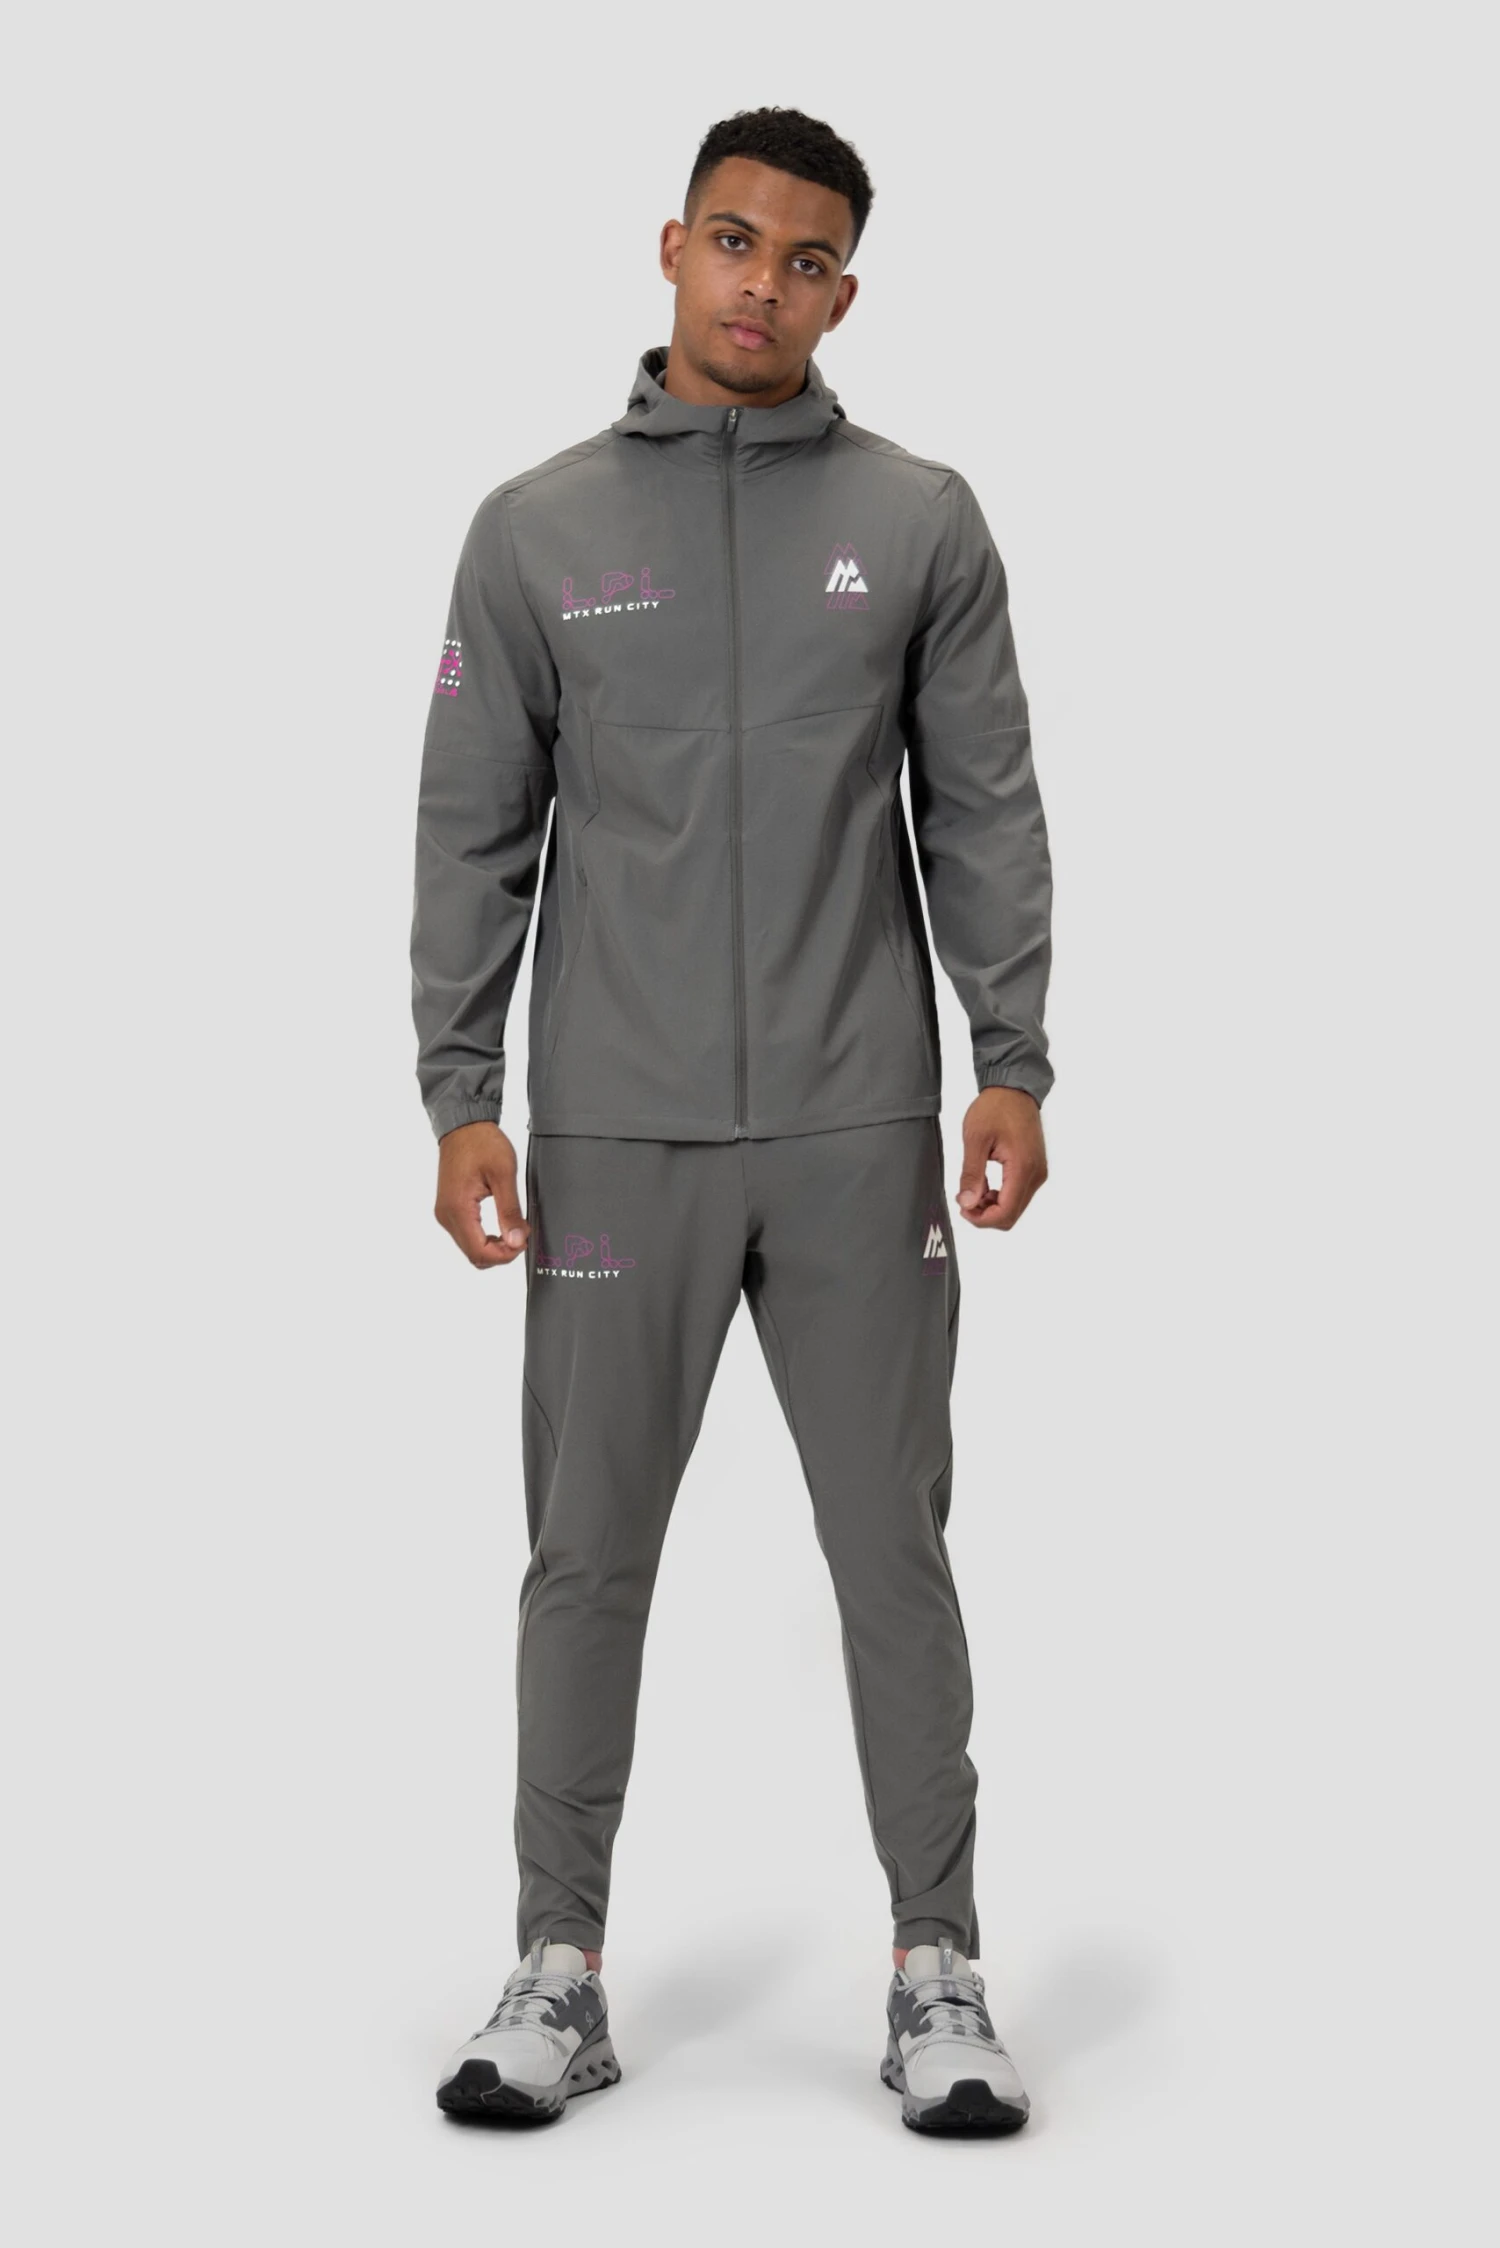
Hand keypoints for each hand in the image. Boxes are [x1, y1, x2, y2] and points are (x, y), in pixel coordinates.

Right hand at [434, 1122, 529, 1267]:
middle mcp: (446, 1215)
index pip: (480, 1252)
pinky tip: (501, 1227)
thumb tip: (517, 1241)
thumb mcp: (504, 1174)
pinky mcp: (449, 1209)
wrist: (464, 1125)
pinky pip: (466, 1236)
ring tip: (514, 1230)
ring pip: (469, 1248)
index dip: (505, 1255)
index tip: (524, 1241)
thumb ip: (510, 1211)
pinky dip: (484, 1238)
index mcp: (457, 1209)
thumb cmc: (482, 1143)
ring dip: (493, 1247)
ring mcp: (445, 1213)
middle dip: (501, 1254)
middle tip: (522, 1236)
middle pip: (473, 1255)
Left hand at [955, 1087, 1047, 1231]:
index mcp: (1023, 1168)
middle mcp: (1036, 1175)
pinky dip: (999, 1197)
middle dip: (985, 1215)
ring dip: (991, 1207)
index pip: (1005, 1212)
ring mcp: (1038, 1173)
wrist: (1014, 1089)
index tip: (962, 1207)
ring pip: (1014, 1208)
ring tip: (971, 1188)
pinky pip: (1018, 1195)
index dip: (982, 1219)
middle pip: (1011, 1215)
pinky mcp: (1035, 1170)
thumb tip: (967, 1204)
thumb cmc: (995, 1108)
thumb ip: (971, 1174)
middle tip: (963, 1198)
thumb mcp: (975, 1139)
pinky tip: (983, 1184)